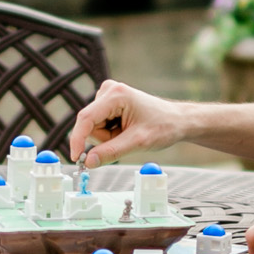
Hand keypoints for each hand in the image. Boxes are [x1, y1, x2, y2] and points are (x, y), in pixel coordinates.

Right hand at [69, 80, 187, 168]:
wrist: (177, 120)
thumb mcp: (138, 142)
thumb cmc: (163, 126)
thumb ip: (111, 152)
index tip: (76, 159)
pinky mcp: (108, 104)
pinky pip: (99, 126)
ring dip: (109, 137)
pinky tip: (126, 130)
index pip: (86, 119)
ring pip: (93, 128)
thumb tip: (88, 162)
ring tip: (129, 133)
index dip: (78, 140)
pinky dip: (111, 134)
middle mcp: (108, 91)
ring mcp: (107, 97)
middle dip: (105, 139)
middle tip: (126, 140)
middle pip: (89, 126)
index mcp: (116, 95)